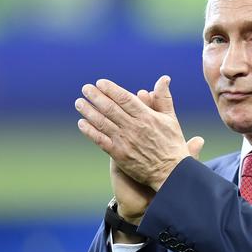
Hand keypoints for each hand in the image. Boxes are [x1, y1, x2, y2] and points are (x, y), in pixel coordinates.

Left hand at [76, 75, 202, 190]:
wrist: (171, 172)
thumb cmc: (172, 144)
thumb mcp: (171, 118)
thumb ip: (164, 98)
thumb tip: (164, 78)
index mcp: (147, 117)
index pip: (125, 99)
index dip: (111, 89)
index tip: (100, 83)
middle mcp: (134, 127)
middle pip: (110, 108)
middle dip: (96, 97)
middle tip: (85, 88)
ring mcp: (125, 141)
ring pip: (103, 122)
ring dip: (89, 111)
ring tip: (79, 102)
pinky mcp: (119, 155)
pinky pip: (100, 140)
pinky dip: (90, 131)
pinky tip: (82, 123)